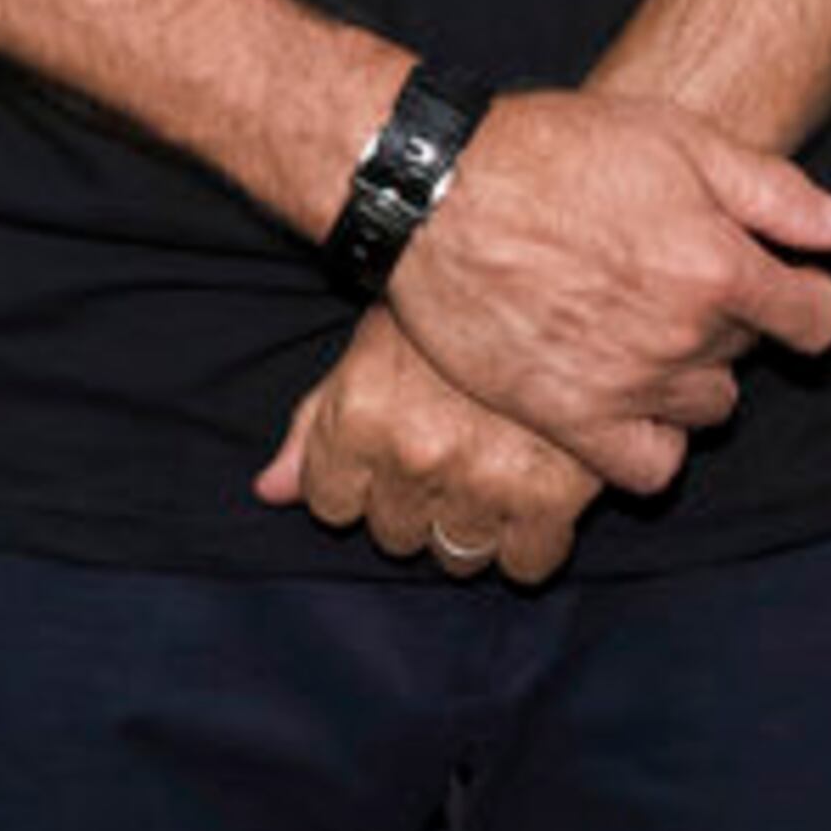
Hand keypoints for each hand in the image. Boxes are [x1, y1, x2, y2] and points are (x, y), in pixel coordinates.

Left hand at [256, 304, 609, 585]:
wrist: (560, 268)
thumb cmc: (457, 298)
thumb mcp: (373, 344)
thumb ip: (316, 424)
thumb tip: (270, 490)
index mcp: (359, 414)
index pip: (332, 504)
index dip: (363, 481)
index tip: (395, 455)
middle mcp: (414, 453)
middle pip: (394, 533)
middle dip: (418, 502)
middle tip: (454, 453)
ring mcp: (483, 479)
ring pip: (456, 554)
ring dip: (472, 524)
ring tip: (496, 470)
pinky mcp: (554, 495)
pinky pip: (525, 562)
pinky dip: (531, 541)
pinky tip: (538, 497)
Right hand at [377, 87, 830, 470]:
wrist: (437, 191)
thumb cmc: (553, 151)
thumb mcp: (675, 138)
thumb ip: (774, 191)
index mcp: (719, 265)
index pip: (817, 320)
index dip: (806, 301)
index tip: (779, 288)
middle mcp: (682, 335)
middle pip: (750, 356)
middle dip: (729, 322)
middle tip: (672, 280)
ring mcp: (626, 383)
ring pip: (707, 410)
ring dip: (691, 379)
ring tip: (642, 333)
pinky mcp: (568, 417)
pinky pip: (648, 470)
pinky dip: (652, 446)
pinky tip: (630, 404)